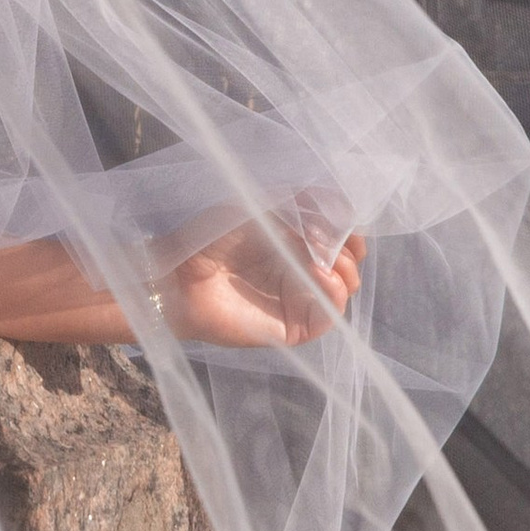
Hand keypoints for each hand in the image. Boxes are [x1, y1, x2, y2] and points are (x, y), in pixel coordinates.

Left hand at [151, 204, 362, 348]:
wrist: (180, 274)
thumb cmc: (212, 237)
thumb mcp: (256, 206)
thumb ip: (298, 204)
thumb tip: (338, 209)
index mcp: (295, 241)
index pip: (340, 236)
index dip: (348, 226)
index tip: (344, 216)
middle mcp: (301, 270)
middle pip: (348, 261)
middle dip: (349, 245)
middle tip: (336, 237)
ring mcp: (299, 299)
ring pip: (344, 286)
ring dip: (344, 266)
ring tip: (325, 255)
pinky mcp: (295, 326)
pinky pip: (329, 313)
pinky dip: (333, 291)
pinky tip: (321, 274)